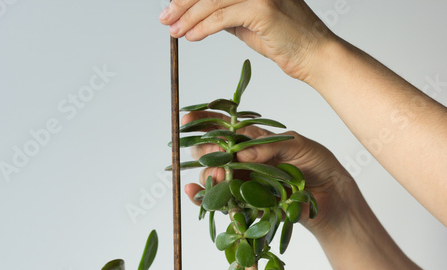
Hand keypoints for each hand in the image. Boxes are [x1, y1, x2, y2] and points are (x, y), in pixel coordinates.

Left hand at [158, 0, 336, 80]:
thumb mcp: (248, 22)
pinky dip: (203, 28)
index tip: (172, 7)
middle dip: (182, 3)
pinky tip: (191, 36)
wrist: (313, 55)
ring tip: (174, 31)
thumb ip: (227, 14)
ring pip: (212, 1)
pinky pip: (222, 17)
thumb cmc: (284, 40)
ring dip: (188, 18)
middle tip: (166, 18)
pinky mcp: (263, 8)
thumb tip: (200, 15)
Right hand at [182, 111, 362, 236]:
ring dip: (206, 173)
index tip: (188, 119)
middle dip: (203, 149)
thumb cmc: (318, 165)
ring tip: (212, 173)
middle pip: (212, 152)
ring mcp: (242, 183)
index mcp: (254, 141)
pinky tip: (194, 193)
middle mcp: (243, 161)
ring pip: (212, 176)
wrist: (332, 197)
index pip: (225, 128)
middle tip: (205, 150)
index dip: (205, 122)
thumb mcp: (298, 146)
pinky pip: (220, 202)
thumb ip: (269, 145)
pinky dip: (204, 198)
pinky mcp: (245, 205)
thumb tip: (240, 152)